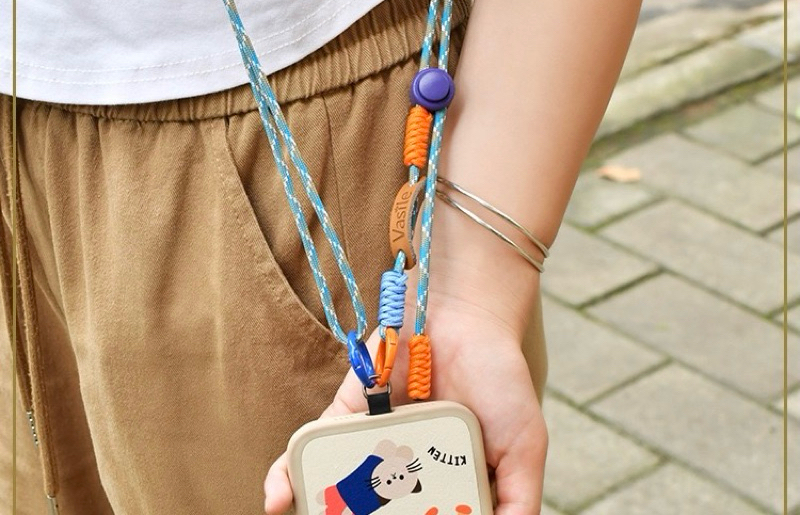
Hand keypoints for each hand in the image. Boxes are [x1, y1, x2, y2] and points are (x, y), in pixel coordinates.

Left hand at [263, 299, 547, 514]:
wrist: (466, 313)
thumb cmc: (500, 376)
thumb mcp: (524, 448)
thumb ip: (519, 501)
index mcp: (444, 483)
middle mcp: (404, 468)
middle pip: (372, 513)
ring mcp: (373, 442)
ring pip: (335, 491)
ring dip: (314, 511)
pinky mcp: (346, 413)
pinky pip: (312, 445)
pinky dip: (290, 472)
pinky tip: (280, 497)